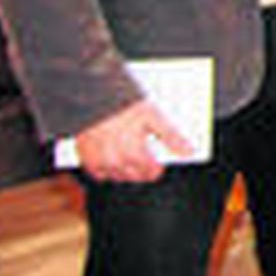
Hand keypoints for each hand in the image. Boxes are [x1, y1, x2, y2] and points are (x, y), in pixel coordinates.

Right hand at [75, 100, 192, 183]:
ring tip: (128, 153)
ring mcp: (100, 163)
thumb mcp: (153, 117)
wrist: (93, 98)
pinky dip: (106, 169)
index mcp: (135, 154)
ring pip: (118, 177)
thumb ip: (172, 137)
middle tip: (143, 155)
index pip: (152, 172)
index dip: (157, 166)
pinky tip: (111, 156)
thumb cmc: (122, 105)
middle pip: (136, 177)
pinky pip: (99, 174)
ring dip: (125, 170)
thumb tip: (188, 151)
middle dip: (143, 169)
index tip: (157, 160)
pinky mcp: (87, 160)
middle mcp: (117, 162)